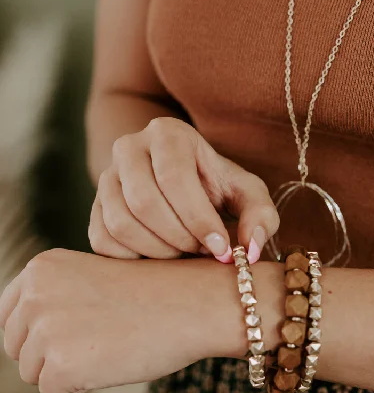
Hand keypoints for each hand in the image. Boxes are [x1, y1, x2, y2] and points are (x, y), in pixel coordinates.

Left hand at [0, 248, 231, 392]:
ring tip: (109, 347)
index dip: (38, 333)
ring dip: (67, 370)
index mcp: (39, 270)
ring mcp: (45, 331)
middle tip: (100, 341)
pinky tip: (112, 363)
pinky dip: (80, 388)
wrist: (194, 304)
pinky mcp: (60, 365)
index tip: (73, 334)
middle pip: (18, 348)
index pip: (9, 317)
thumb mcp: (91, 281)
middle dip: (52, 354)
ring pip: (33, 373)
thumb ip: (53, 301)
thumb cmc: (155, 294)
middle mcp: (33, 296)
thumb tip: (26, 342)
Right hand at [89, 117, 278, 263]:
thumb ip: (260, 216)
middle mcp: (128, 147)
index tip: (220, 249)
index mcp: (168, 133)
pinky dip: (133, 258)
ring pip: (120, 223)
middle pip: (144, 202)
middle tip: (201, 252)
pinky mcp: (94, 208)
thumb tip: (250, 249)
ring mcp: (105, 177)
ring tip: (183, 252)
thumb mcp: (248, 194)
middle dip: (178, 237)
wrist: (182, 187)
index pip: (174, 177)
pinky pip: (102, 240)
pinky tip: (159, 256)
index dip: (197, 219)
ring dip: (157, 250)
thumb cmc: (218, 189)